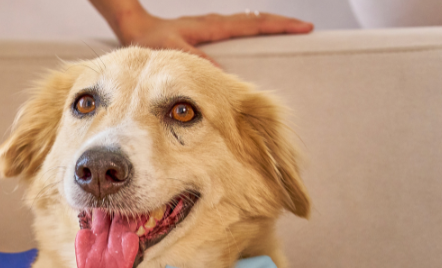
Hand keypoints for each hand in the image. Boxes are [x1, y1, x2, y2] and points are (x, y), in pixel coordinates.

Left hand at [109, 8, 313, 63]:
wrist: (135, 27)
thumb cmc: (151, 39)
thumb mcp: (173, 52)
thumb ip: (196, 62)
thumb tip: (222, 74)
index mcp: (213, 27)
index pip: (254, 23)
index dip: (279, 26)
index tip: (303, 27)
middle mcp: (215, 24)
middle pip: (256, 20)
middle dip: (281, 24)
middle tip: (306, 28)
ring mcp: (211, 26)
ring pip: (247, 22)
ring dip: (268, 26)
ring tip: (289, 32)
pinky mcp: (204, 33)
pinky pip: (235, 29)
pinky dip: (251, 31)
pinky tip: (255, 40)